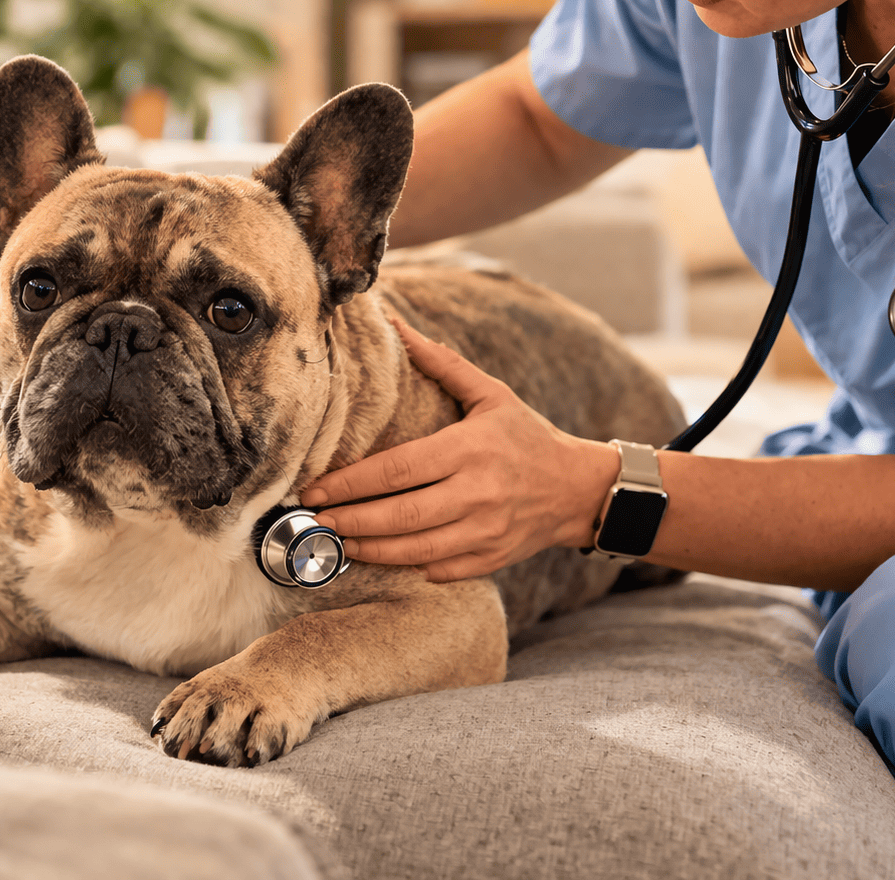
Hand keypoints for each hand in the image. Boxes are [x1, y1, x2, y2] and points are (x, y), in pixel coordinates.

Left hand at [299, 316, 615, 580]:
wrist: (579, 488)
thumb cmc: (526, 436)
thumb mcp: (490, 393)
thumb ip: (440, 363)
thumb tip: (394, 324)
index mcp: (469, 449)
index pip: (396, 470)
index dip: (350, 483)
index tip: (315, 488)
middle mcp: (477, 492)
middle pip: (399, 514)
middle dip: (350, 519)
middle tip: (315, 517)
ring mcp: (486, 530)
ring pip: (414, 549)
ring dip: (369, 549)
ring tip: (336, 541)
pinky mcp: (492, 558)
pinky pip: (440, 569)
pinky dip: (406, 567)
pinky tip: (378, 558)